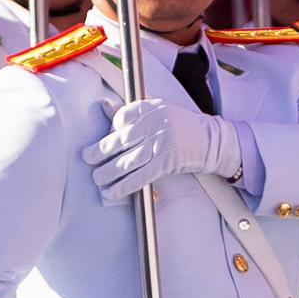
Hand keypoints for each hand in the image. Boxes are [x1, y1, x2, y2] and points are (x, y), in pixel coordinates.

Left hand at [87, 97, 243, 199]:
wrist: (210, 140)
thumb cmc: (180, 124)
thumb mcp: (158, 108)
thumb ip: (131, 108)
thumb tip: (104, 105)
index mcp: (151, 107)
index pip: (121, 117)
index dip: (110, 130)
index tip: (104, 140)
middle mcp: (154, 123)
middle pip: (119, 141)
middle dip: (99, 153)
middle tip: (87, 158)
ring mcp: (160, 144)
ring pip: (125, 162)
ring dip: (107, 174)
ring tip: (97, 179)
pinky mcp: (165, 163)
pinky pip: (139, 177)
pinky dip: (123, 187)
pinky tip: (112, 192)